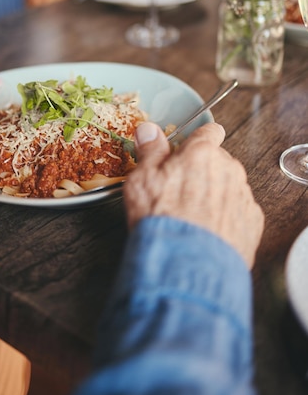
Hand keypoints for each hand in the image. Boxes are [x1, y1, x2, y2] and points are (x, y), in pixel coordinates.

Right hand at [123, 122, 263, 268]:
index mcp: (202, 154)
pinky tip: (206, 231)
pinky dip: (226, 217)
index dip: (199, 138)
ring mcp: (243, 196)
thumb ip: (150, 150)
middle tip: (180, 190)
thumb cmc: (162, 220)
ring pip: (229, 186)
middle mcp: (228, 169)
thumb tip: (149, 130)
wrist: (185, 264)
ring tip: (192, 216)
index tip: (191, 147)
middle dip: (202, 171)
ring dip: (214, 194)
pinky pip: (238, 211)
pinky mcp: (252, 222)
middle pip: (218, 161)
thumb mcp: (142, 179)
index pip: (209, 131)